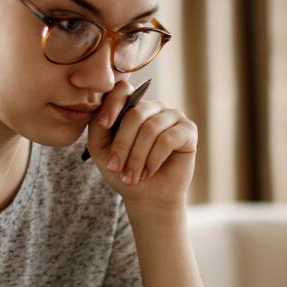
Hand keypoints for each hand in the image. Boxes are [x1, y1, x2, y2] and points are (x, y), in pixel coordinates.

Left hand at [87, 80, 196, 211]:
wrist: (147, 197)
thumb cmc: (123, 171)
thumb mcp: (101, 148)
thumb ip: (97, 125)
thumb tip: (103, 113)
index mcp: (133, 106)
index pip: (123, 89)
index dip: (112, 105)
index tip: (104, 125)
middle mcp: (154, 107)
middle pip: (136, 114)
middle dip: (123, 144)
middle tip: (116, 168)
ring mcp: (173, 116)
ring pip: (150, 128)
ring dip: (137, 157)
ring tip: (132, 176)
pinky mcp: (188, 130)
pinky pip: (167, 139)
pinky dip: (154, 159)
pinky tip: (149, 172)